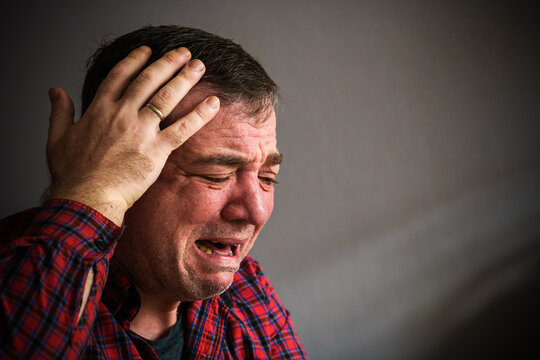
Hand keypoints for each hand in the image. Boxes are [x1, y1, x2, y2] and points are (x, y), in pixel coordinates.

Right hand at [46, 46, 219, 224]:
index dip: (135, 60)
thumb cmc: (72, 173)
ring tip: (199, 66)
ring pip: (167, 97)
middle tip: (183, 53)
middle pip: (148, 80)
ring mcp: (140, 130)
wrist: (87, 197)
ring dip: (185, 78)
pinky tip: (213, 103)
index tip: (148, 51)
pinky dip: (200, 114)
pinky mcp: (156, 150)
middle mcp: (122, 114)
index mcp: (99, 109)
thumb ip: (59, 112)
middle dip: (168, 62)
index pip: (120, 76)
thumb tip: (55, 91)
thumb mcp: (57, 138)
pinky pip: (183, 128)